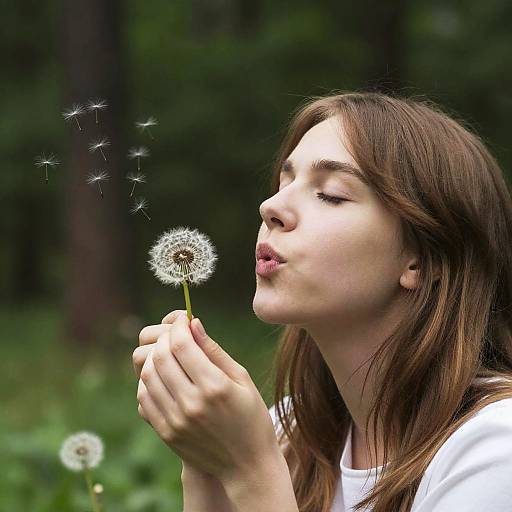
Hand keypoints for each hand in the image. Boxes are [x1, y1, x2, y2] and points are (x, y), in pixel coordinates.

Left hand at [136, 312, 279, 483]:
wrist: (247, 464)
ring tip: (169, 353)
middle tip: (175, 334)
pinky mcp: (166, 433)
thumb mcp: (241, 378)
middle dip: (166, 338)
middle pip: (161, 357)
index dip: (179, 326)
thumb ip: (214, 350)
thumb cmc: (251, 416)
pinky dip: (148, 380)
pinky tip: (163, 375)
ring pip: (148, 376)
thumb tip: (193, 323)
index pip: (181, 344)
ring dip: (154, 357)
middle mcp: (191, 403)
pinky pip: (144, 398)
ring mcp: (175, 420)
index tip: (184, 320)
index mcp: (214, 386)